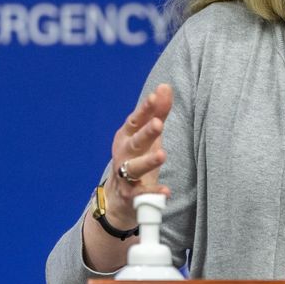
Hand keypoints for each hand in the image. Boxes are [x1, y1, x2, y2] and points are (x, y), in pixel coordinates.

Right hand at [103, 83, 173, 227]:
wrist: (118, 197)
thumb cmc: (136, 157)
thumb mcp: (147, 134)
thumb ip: (158, 112)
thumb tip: (165, 86)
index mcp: (127, 136)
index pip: (136, 120)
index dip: (145, 109)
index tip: (155, 97)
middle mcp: (123, 154)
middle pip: (135, 142)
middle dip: (146, 133)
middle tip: (159, 124)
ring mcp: (125, 175)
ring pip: (135, 167)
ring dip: (148, 161)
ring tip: (162, 155)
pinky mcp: (131, 195)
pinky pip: (142, 194)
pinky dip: (154, 193)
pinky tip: (166, 191)